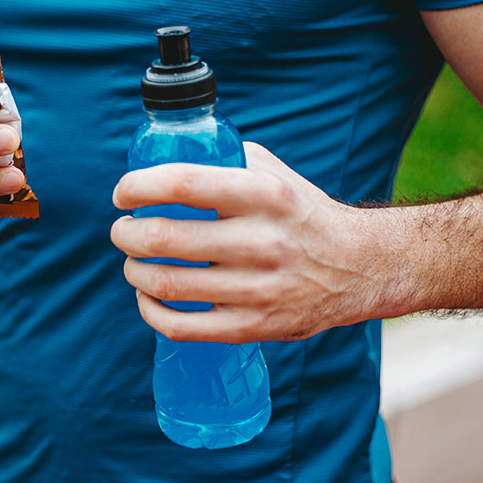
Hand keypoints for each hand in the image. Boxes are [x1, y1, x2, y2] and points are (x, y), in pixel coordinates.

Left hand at [110, 142, 375, 342]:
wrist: (360, 266)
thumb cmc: (301, 214)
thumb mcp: (273, 173)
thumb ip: (224, 160)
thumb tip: (164, 156)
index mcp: (263, 194)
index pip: (182, 184)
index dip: (138, 188)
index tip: (123, 195)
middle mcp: (261, 241)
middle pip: (163, 239)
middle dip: (127, 234)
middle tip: (123, 231)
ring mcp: (258, 289)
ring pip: (166, 284)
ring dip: (134, 272)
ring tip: (134, 262)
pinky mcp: (254, 326)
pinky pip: (182, 326)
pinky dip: (151, 312)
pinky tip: (148, 298)